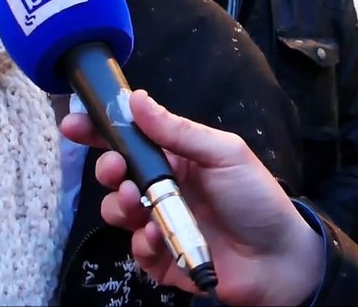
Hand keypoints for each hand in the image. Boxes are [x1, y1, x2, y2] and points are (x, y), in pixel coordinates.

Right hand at [60, 90, 325, 305]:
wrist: (281, 260)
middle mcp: (165, 188)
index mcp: (178, 157)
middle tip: (117, 170)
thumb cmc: (258, 200)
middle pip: (117, 174)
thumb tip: (136, 98)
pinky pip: (135, 249)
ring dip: (123, 205)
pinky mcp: (162, 258)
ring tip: (143, 204)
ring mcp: (161, 223)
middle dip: (108, 169)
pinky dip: (143, 242)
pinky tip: (160, 237)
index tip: (75, 125)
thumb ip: (177, 130)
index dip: (101, 130)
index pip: (131, 138)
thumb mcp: (224, 153)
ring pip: (118, 211)